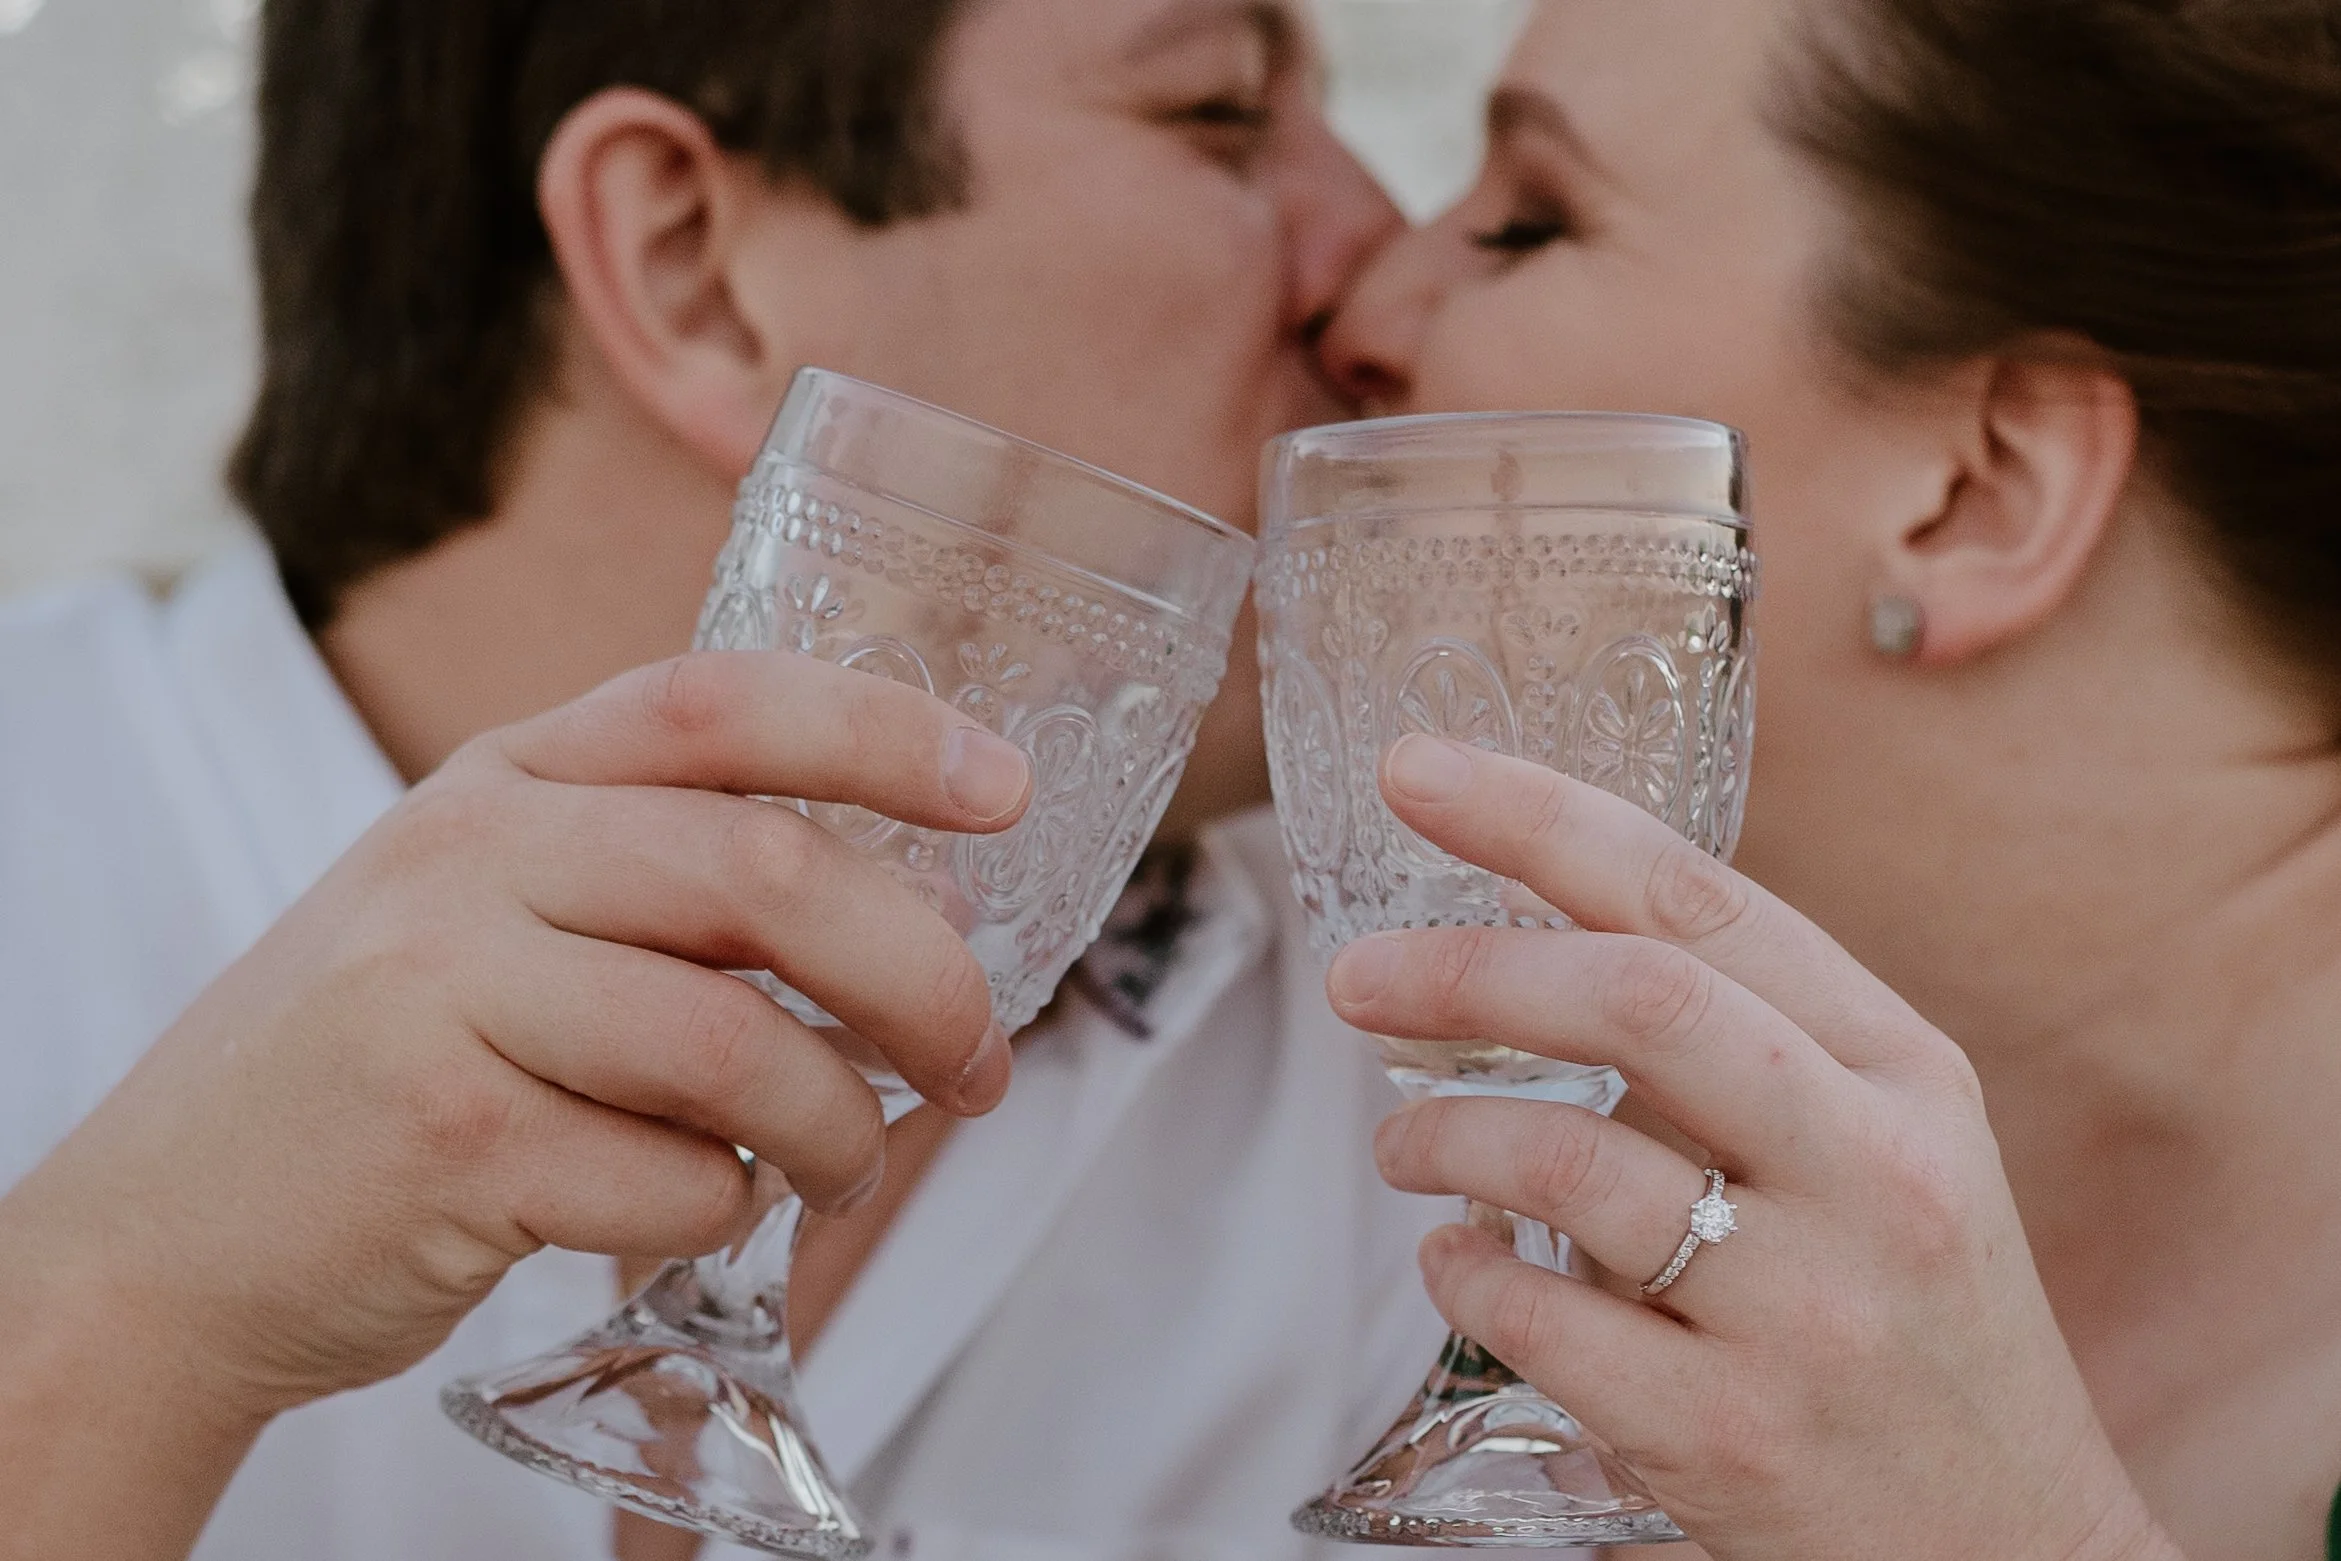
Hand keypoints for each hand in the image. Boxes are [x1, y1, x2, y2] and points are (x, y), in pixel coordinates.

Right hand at [1, 651, 1029, 1424]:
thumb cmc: (386, 1063)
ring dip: (837, 1124)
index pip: (718, 702)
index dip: (883, 731)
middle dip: (919, 975)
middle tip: (982, 1057)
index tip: (1003, 792)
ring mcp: (443, 991)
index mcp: (503, 779)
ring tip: (847, 1164)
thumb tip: (912, 927)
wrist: (169, 1230)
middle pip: (767, 871)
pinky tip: (699, 1207)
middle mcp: (470, 856)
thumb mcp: (487, 912)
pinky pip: (670, 1179)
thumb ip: (656, 884)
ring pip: (735, 1044)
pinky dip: (724, 1209)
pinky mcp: (444, 1138)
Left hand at [1328, 735, 2178, 1560]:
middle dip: (1466, 968)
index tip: (1417, 773)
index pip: (1700, 899)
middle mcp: (1871, 1173)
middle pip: (1635, 1001)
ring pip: (1568, 1161)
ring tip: (1403, 1144)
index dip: (1539, 818)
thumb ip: (1738, 1034)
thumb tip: (1524, 912)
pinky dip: (1463, 1273)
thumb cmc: (1918, 1326)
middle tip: (1357, 977)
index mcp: (1905, 1073)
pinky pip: (1542, 1319)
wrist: (2009, 1551)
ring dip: (1443, 1136)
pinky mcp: (1729, 1437)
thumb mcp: (1884, 1147)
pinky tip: (1455, 1258)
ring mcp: (1806, 1312)